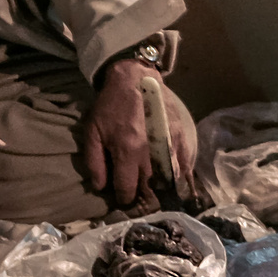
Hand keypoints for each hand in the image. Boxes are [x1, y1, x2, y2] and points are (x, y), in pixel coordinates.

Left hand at [83, 60, 193, 211]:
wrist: (133, 78)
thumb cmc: (110, 106)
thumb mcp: (92, 132)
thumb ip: (95, 162)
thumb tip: (100, 187)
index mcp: (127, 151)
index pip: (127, 188)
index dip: (124, 198)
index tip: (124, 199)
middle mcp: (150, 151)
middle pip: (150, 186)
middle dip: (144, 194)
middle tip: (140, 196)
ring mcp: (169, 143)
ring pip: (170, 177)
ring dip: (163, 186)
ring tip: (157, 189)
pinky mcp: (180, 134)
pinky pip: (185, 162)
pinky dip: (180, 172)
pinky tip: (174, 176)